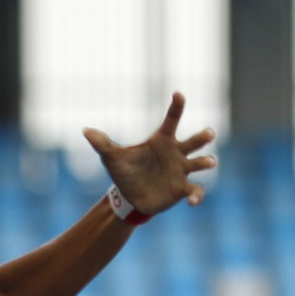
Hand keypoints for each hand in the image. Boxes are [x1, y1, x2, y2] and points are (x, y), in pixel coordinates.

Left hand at [86, 93, 216, 217]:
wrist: (129, 197)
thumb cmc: (125, 172)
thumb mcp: (112, 159)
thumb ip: (102, 144)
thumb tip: (85, 130)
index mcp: (161, 140)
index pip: (172, 120)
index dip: (176, 107)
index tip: (178, 94)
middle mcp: (176, 153)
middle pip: (195, 141)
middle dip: (203, 136)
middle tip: (209, 133)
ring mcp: (181, 170)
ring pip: (200, 163)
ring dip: (206, 162)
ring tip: (209, 162)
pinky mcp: (182, 189)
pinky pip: (195, 190)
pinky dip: (197, 195)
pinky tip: (193, 201)